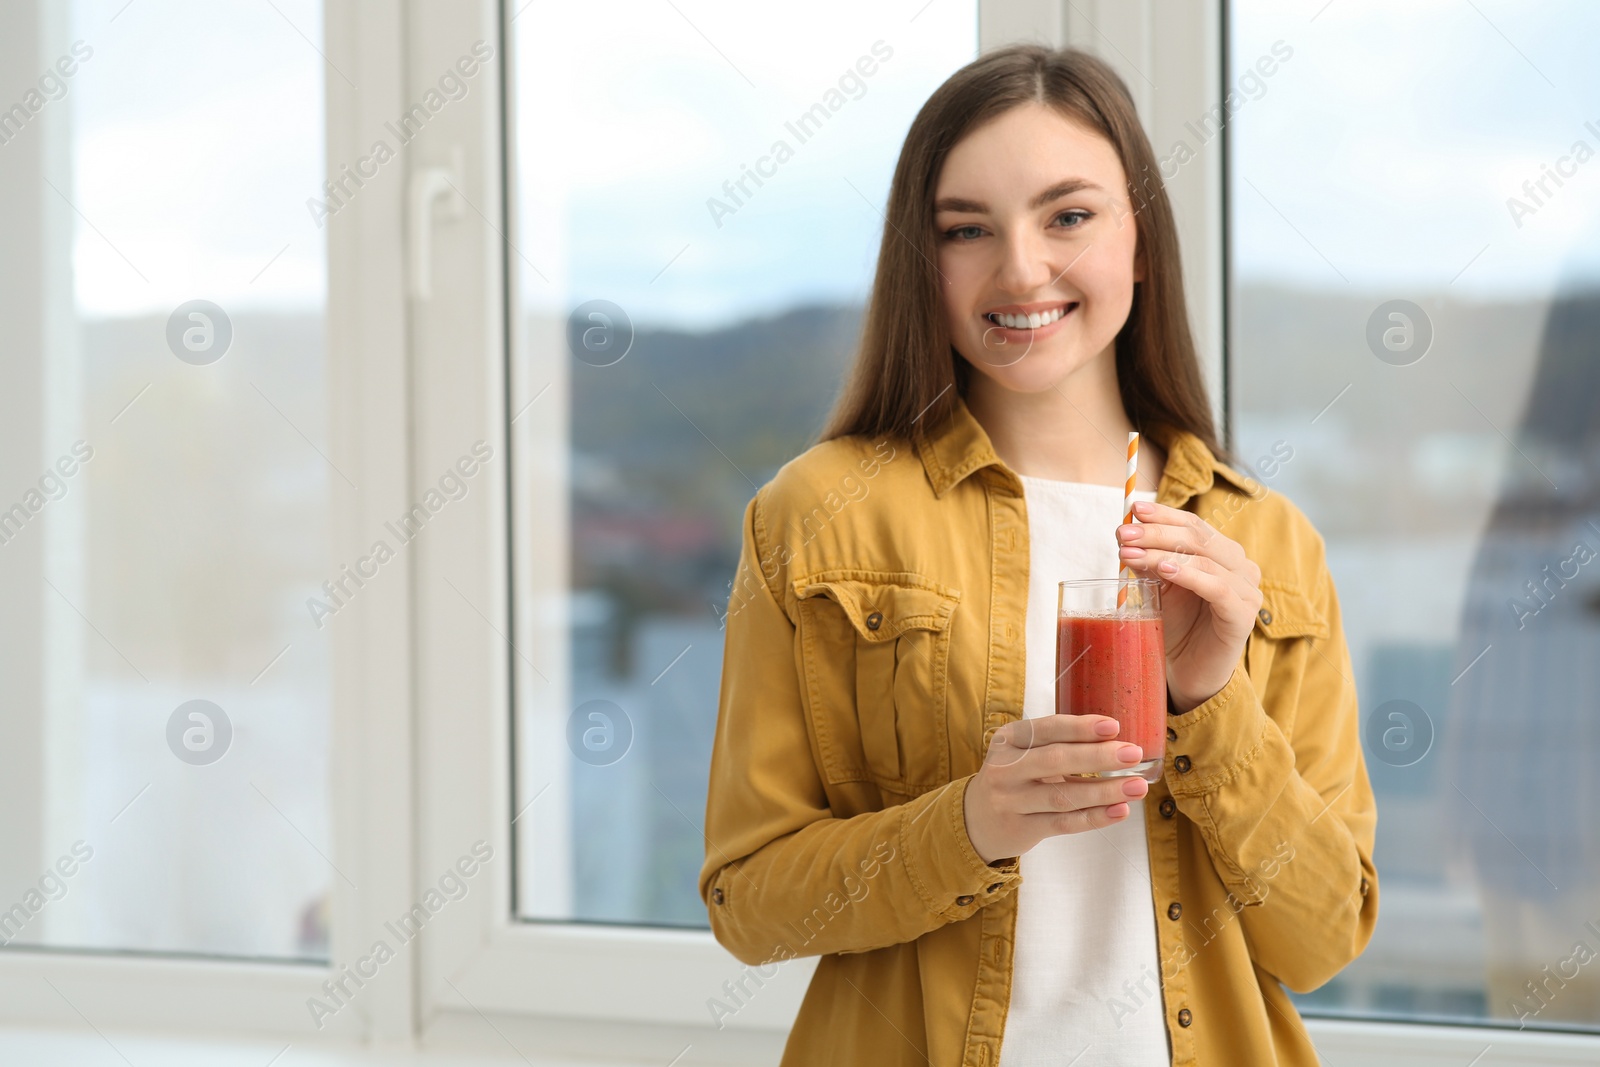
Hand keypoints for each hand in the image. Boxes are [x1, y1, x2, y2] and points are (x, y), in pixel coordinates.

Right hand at [962, 714, 1149, 863]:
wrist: (976, 819)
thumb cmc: (1014, 778)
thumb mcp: (1022, 752)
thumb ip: (1057, 745)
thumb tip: (1116, 741)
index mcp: (1008, 740)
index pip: (1046, 729)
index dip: (1080, 727)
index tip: (1113, 726)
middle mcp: (1005, 769)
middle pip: (1055, 760)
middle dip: (1098, 756)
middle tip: (1133, 754)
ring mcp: (1011, 801)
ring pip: (1063, 796)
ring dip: (1104, 791)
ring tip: (1136, 786)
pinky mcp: (1021, 829)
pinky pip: (1064, 824)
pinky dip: (1094, 818)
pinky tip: (1119, 811)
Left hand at [1116, 500, 1262, 712]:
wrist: (1189, 673)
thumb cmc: (1177, 628)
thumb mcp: (1160, 587)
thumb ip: (1151, 561)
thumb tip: (1127, 534)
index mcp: (1223, 555)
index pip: (1195, 525)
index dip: (1165, 514)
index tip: (1134, 509)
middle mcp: (1241, 567)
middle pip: (1199, 538)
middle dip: (1157, 532)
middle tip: (1123, 533)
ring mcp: (1246, 591)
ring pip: (1205, 559)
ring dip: (1163, 553)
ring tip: (1130, 553)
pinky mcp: (1243, 616)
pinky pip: (1217, 588)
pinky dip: (1190, 575)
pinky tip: (1164, 570)